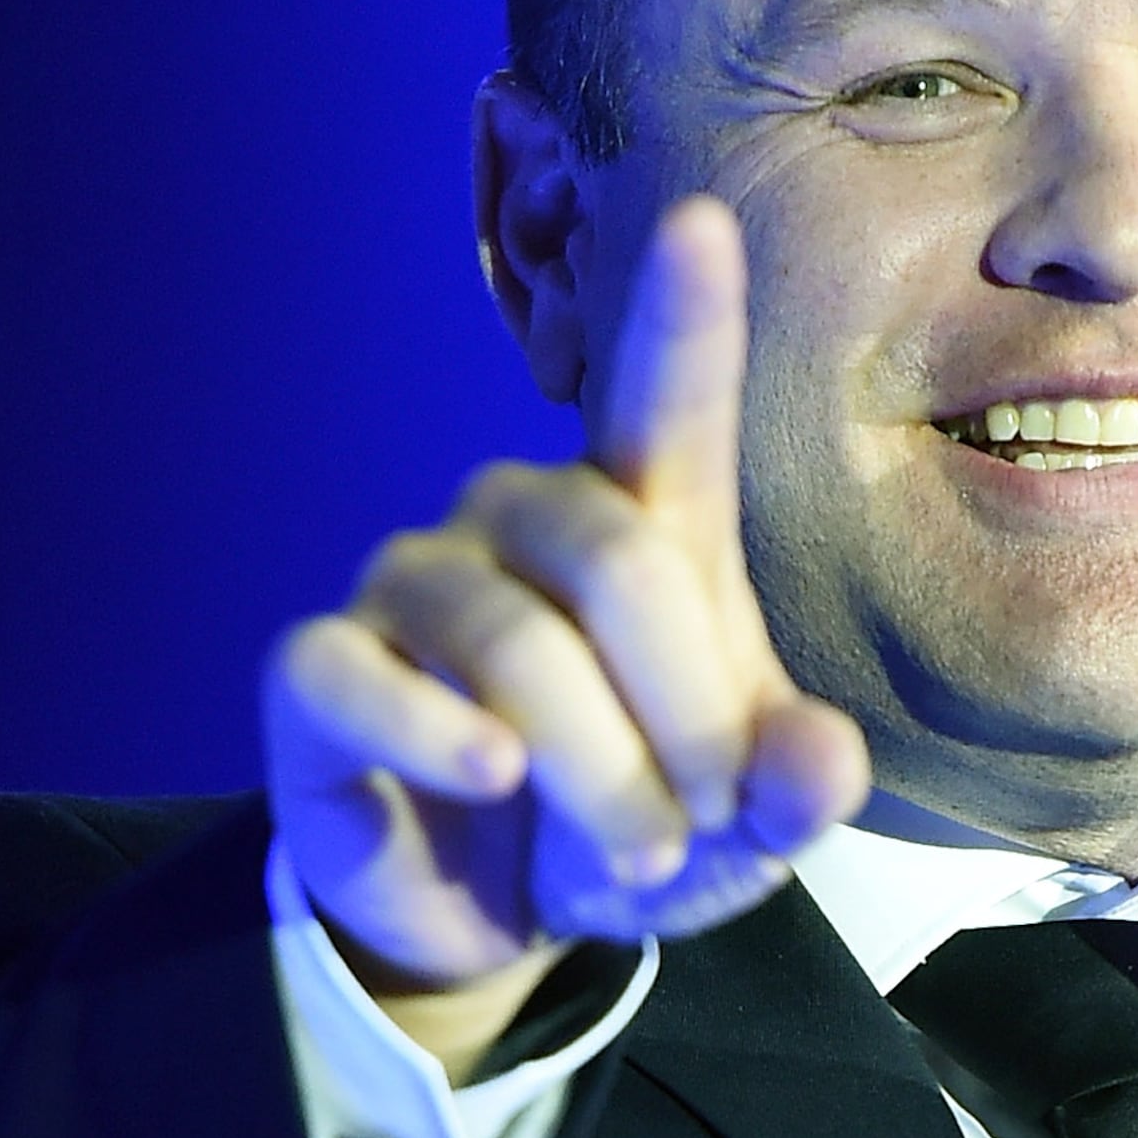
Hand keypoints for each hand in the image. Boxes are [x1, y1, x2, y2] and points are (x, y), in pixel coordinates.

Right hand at [262, 195, 871, 1074]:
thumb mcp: (738, 824)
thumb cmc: (629, 819)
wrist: (489, 914)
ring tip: (638, 859)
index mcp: (636, 518)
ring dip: (595, 770)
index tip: (703, 223)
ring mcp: (410, 581)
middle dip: (683, 711)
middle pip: (615, 557)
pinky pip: (361, 677)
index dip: (682, 315)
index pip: (665, 399)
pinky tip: (491, 779)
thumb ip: (794, 785)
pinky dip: (435, 735)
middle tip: (710, 819)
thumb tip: (820, 762)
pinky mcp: (317, 669)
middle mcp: (517, 517)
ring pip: (509, 641)